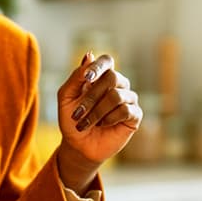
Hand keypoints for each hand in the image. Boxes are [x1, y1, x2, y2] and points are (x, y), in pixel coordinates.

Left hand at [55, 52, 141, 189]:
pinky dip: (109, 118)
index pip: (106, 60)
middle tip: (78, 113)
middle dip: (91, 96)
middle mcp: (117, 84)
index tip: (86, 79)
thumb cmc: (72, 119)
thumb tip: (89, 55)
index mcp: (100, 76)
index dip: (98, 66)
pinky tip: (103, 125)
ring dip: (96, 111)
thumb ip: (76, 77)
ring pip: (116, 95)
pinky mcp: (135, 115)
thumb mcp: (66, 97)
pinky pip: (125, 110)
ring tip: (85, 123)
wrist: (79, 145)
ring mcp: (128, 99)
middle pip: (112, 77)